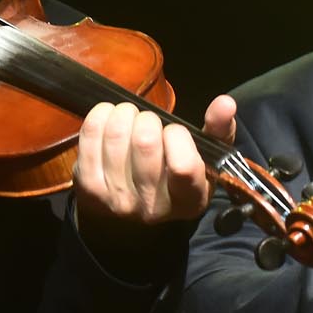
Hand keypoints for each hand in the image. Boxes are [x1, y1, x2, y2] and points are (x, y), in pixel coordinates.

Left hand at [73, 96, 236, 233]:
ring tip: (129, 117)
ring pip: (117, 135)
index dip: (177, 136)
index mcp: (188, 202)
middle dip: (148, 118)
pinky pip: (91, 136)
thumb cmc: (175, 176)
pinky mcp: (87, 188)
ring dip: (124, 113)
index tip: (174, 131)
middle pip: (145, 143)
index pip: (183, 166)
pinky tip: (109, 117)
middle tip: (148, 120)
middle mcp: (152, 208)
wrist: (131, 209)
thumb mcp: (206, 159)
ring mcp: (116, 200)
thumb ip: (219, 130)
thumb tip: (225, 103)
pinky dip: (101, 115)